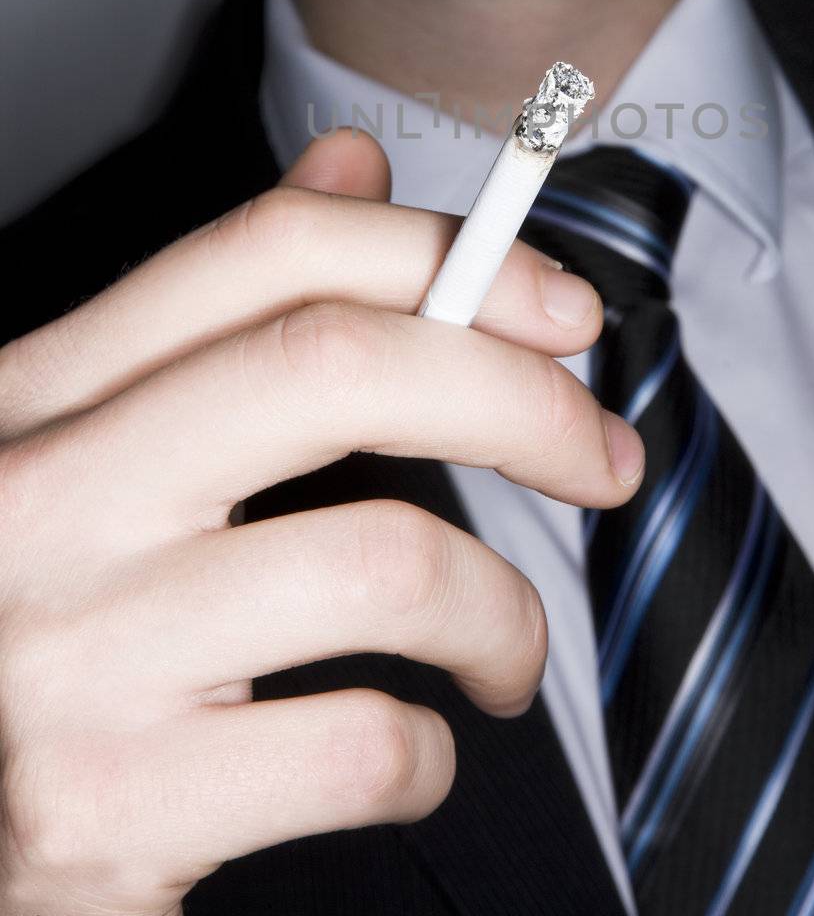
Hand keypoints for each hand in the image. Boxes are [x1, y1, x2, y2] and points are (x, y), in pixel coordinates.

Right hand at [0, 130, 643, 914]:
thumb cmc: (44, 619)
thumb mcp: (97, 443)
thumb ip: (225, 307)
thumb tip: (353, 161)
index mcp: (40, 393)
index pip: (267, 252)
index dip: (442, 254)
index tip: (557, 307)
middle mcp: (40, 499)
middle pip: (337, 365)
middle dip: (520, 399)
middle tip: (600, 456)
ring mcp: (69, 654)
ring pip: (385, 560)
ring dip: (501, 609)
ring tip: (504, 648)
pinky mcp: (108, 808)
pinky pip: (362, 745)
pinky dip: (432, 753)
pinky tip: (410, 753)